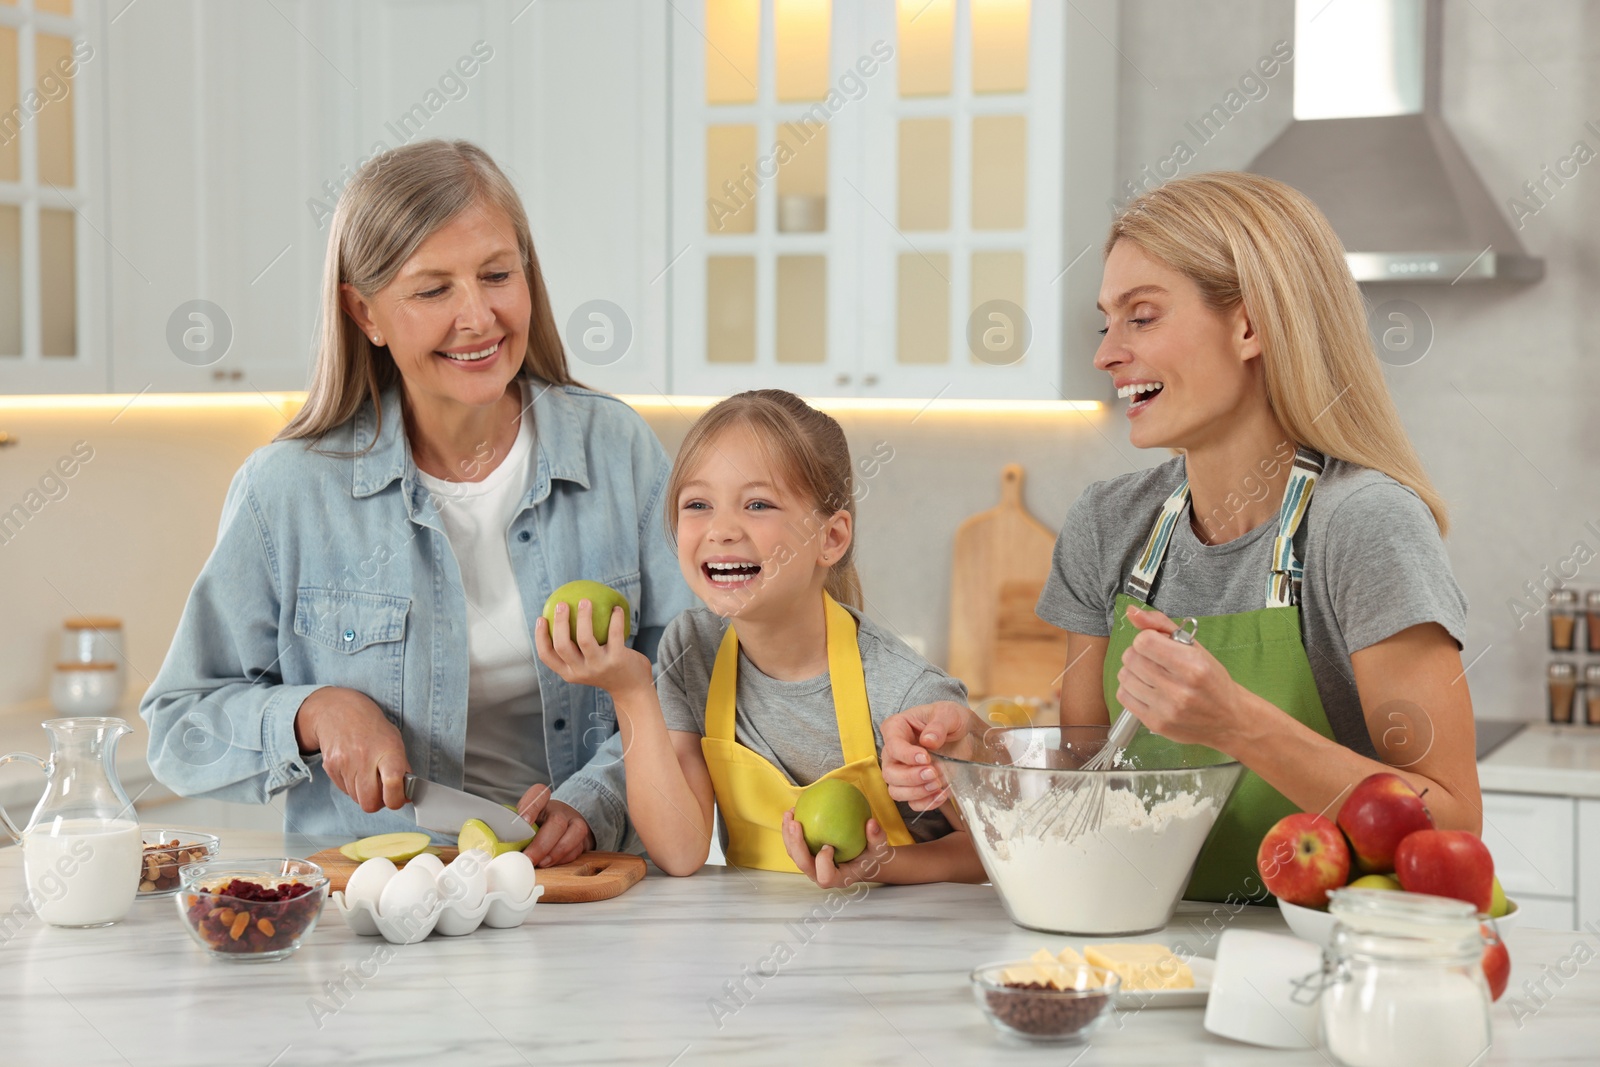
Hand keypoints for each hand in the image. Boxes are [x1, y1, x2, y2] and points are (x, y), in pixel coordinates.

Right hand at [295, 687, 410, 812]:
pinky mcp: (330, 768)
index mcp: (387, 751)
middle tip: (383, 791)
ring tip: (368, 775)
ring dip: (365, 794)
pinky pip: (344, 791)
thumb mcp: (395, 741)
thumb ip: (401, 768)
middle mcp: (365, 758)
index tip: (400, 797)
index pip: (393, 784)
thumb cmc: (372, 727)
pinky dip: (352, 787)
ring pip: (357, 799)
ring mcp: (344, 764)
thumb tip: (405, 794)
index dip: (397, 799)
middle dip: (378, 802)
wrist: (339, 711)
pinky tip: (356, 770)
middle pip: (370, 803)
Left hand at [515, 784, 595, 866]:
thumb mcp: (525, 822)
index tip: (522, 821)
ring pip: (574, 832)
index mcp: (542, 802)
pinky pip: (578, 848)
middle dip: (541, 844)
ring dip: (556, 852)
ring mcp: (574, 822)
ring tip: (541, 863)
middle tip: (528, 858)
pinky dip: (564, 859)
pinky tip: (552, 863)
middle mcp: (560, 810)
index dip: (531, 806)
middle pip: (557, 821)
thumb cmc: (538, 826)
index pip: (539, 794)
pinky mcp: (583, 838)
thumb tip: (493, 844)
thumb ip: (514, 829)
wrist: (564, 825)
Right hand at [534, 600, 653, 700]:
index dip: (539, 637)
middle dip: (559, 623)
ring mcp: (599, 667)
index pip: (546, 656)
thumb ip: (575, 651)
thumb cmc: (606, 671)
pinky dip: (615, 619)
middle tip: (561, 604)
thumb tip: (563, 618)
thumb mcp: (586, 666)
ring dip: (583, 617)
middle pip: (562, 645)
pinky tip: (616, 608)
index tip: (541, 618)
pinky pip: (614, 634)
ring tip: (585, 601)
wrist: (632, 690)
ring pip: (584, 639)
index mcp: (569, 673)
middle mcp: (581, 671)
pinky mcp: (617, 660)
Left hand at [782, 809, 889, 888]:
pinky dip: (791, 830)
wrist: (861, 858)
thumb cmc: (870, 856)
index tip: (829, 845)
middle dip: (796, 845)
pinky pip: (794, 845)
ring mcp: (811, 866)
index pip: (826, 876)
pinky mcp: (806, 856)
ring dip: (788, 835)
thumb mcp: (879, 849)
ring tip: (790, 814)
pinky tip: (794, 811)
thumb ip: (877, 838)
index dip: (823, 862)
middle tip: (796, 823)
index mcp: (839, 878)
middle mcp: (820, 875)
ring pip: (794, 855)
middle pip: (803, 865)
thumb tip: (871, 823)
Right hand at [879, 701, 972, 809]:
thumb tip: (928, 740)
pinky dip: (927, 802)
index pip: (892, 746)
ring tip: (937, 784)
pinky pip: (913, 803)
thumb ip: (938, 725)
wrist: (965, 735)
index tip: (926, 757)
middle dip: (911, 777)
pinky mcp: (915, 787)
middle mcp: (894, 753)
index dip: (906, 755)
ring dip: (917, 792)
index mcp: (896, 729)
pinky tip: (942, 794)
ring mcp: (902, 772)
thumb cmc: (950, 719)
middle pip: (889, 773)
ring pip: (896, 791)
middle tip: (933, 773)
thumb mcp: (948, 713)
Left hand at [1117, 605, 1245, 748]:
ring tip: (1152, 676)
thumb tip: (1132, 612)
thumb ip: (1161, 625)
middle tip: (1154, 661)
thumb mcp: (1195, 648)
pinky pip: (1123, 696)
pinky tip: (1148, 690)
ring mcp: (1166, 709)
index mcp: (1192, 665)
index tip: (1156, 645)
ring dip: (1133, 672)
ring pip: (1124, 676)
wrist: (1228, 719)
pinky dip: (1131, 689)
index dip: (1147, 639)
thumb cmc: (1212, 680)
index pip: (1144, 641)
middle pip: (1131, 658)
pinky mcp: (1155, 723)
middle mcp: (1179, 689)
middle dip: (1139, 654)